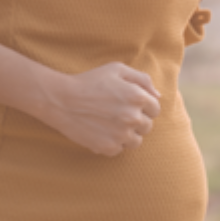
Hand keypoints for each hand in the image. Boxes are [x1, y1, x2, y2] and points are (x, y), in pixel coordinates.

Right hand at [39, 62, 161, 155]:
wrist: (61, 99)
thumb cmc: (90, 81)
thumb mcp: (117, 69)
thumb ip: (142, 79)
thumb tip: (158, 95)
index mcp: (138, 97)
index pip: (155, 109)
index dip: (144, 107)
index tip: (130, 105)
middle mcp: (132, 117)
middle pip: (147, 126)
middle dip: (137, 121)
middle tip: (119, 115)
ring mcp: (121, 134)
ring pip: (136, 141)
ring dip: (128, 135)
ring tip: (112, 126)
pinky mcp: (108, 147)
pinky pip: (120, 150)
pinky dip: (113, 144)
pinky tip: (102, 132)